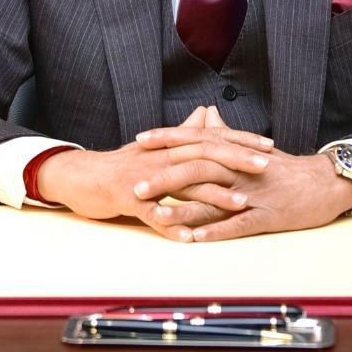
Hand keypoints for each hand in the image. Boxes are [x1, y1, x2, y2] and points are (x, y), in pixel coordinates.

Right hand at [34, 105, 274, 241]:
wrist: (82, 176)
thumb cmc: (122, 164)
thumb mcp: (155, 146)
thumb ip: (184, 132)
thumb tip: (206, 113)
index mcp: (171, 146)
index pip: (212, 138)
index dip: (241, 141)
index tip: (269, 145)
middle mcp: (162, 157)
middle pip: (205, 154)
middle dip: (237, 160)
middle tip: (267, 166)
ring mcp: (145, 179)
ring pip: (184, 184)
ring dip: (214, 195)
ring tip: (241, 205)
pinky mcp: (128, 200)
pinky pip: (153, 215)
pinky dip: (172, 227)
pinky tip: (191, 238)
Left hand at [133, 126, 351, 241]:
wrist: (326, 184)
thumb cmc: (287, 168)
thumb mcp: (256, 148)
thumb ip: (227, 133)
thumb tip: (207, 117)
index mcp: (237, 150)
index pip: (197, 139)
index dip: (168, 139)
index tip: (140, 141)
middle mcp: (242, 168)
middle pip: (199, 167)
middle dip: (165, 176)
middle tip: (136, 185)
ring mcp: (254, 193)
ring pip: (213, 197)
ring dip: (182, 207)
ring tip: (154, 214)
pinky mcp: (268, 215)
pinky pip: (237, 225)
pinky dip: (215, 231)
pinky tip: (193, 239)